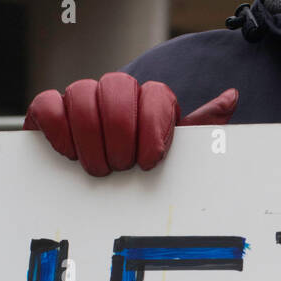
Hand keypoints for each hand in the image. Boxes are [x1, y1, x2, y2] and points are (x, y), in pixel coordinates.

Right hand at [23, 73, 238, 175]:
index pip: (155, 92)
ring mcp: (82, 98)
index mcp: (150, 100)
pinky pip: (48, 104)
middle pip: (117, 85)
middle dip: (120, 131)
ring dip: (90, 137)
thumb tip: (232, 96)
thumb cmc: (144, 173)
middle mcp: (116, 92)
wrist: (103, 195)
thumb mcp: (178, 155)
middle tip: (122, 166)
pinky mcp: (50, 111)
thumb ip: (203, 127)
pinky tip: (69, 154)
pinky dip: (58, 129)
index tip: (150, 160)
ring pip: (82, 92)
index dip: (152, 126)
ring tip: (98, 168)